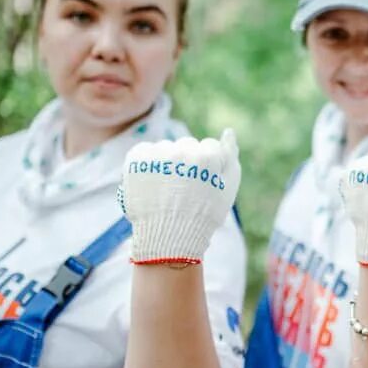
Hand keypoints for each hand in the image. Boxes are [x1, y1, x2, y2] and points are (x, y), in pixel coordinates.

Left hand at [119, 128, 240, 263]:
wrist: (169, 236)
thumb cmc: (204, 214)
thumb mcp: (227, 188)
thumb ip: (230, 156)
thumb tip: (228, 131)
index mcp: (207, 156)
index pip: (210, 146)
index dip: (207, 167)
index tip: (201, 184)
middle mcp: (181, 150)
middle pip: (187, 145)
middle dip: (187, 161)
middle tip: (182, 188)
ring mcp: (157, 154)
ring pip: (166, 148)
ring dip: (166, 162)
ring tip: (166, 188)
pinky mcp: (136, 159)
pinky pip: (145, 151)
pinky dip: (147, 164)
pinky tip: (152, 183)